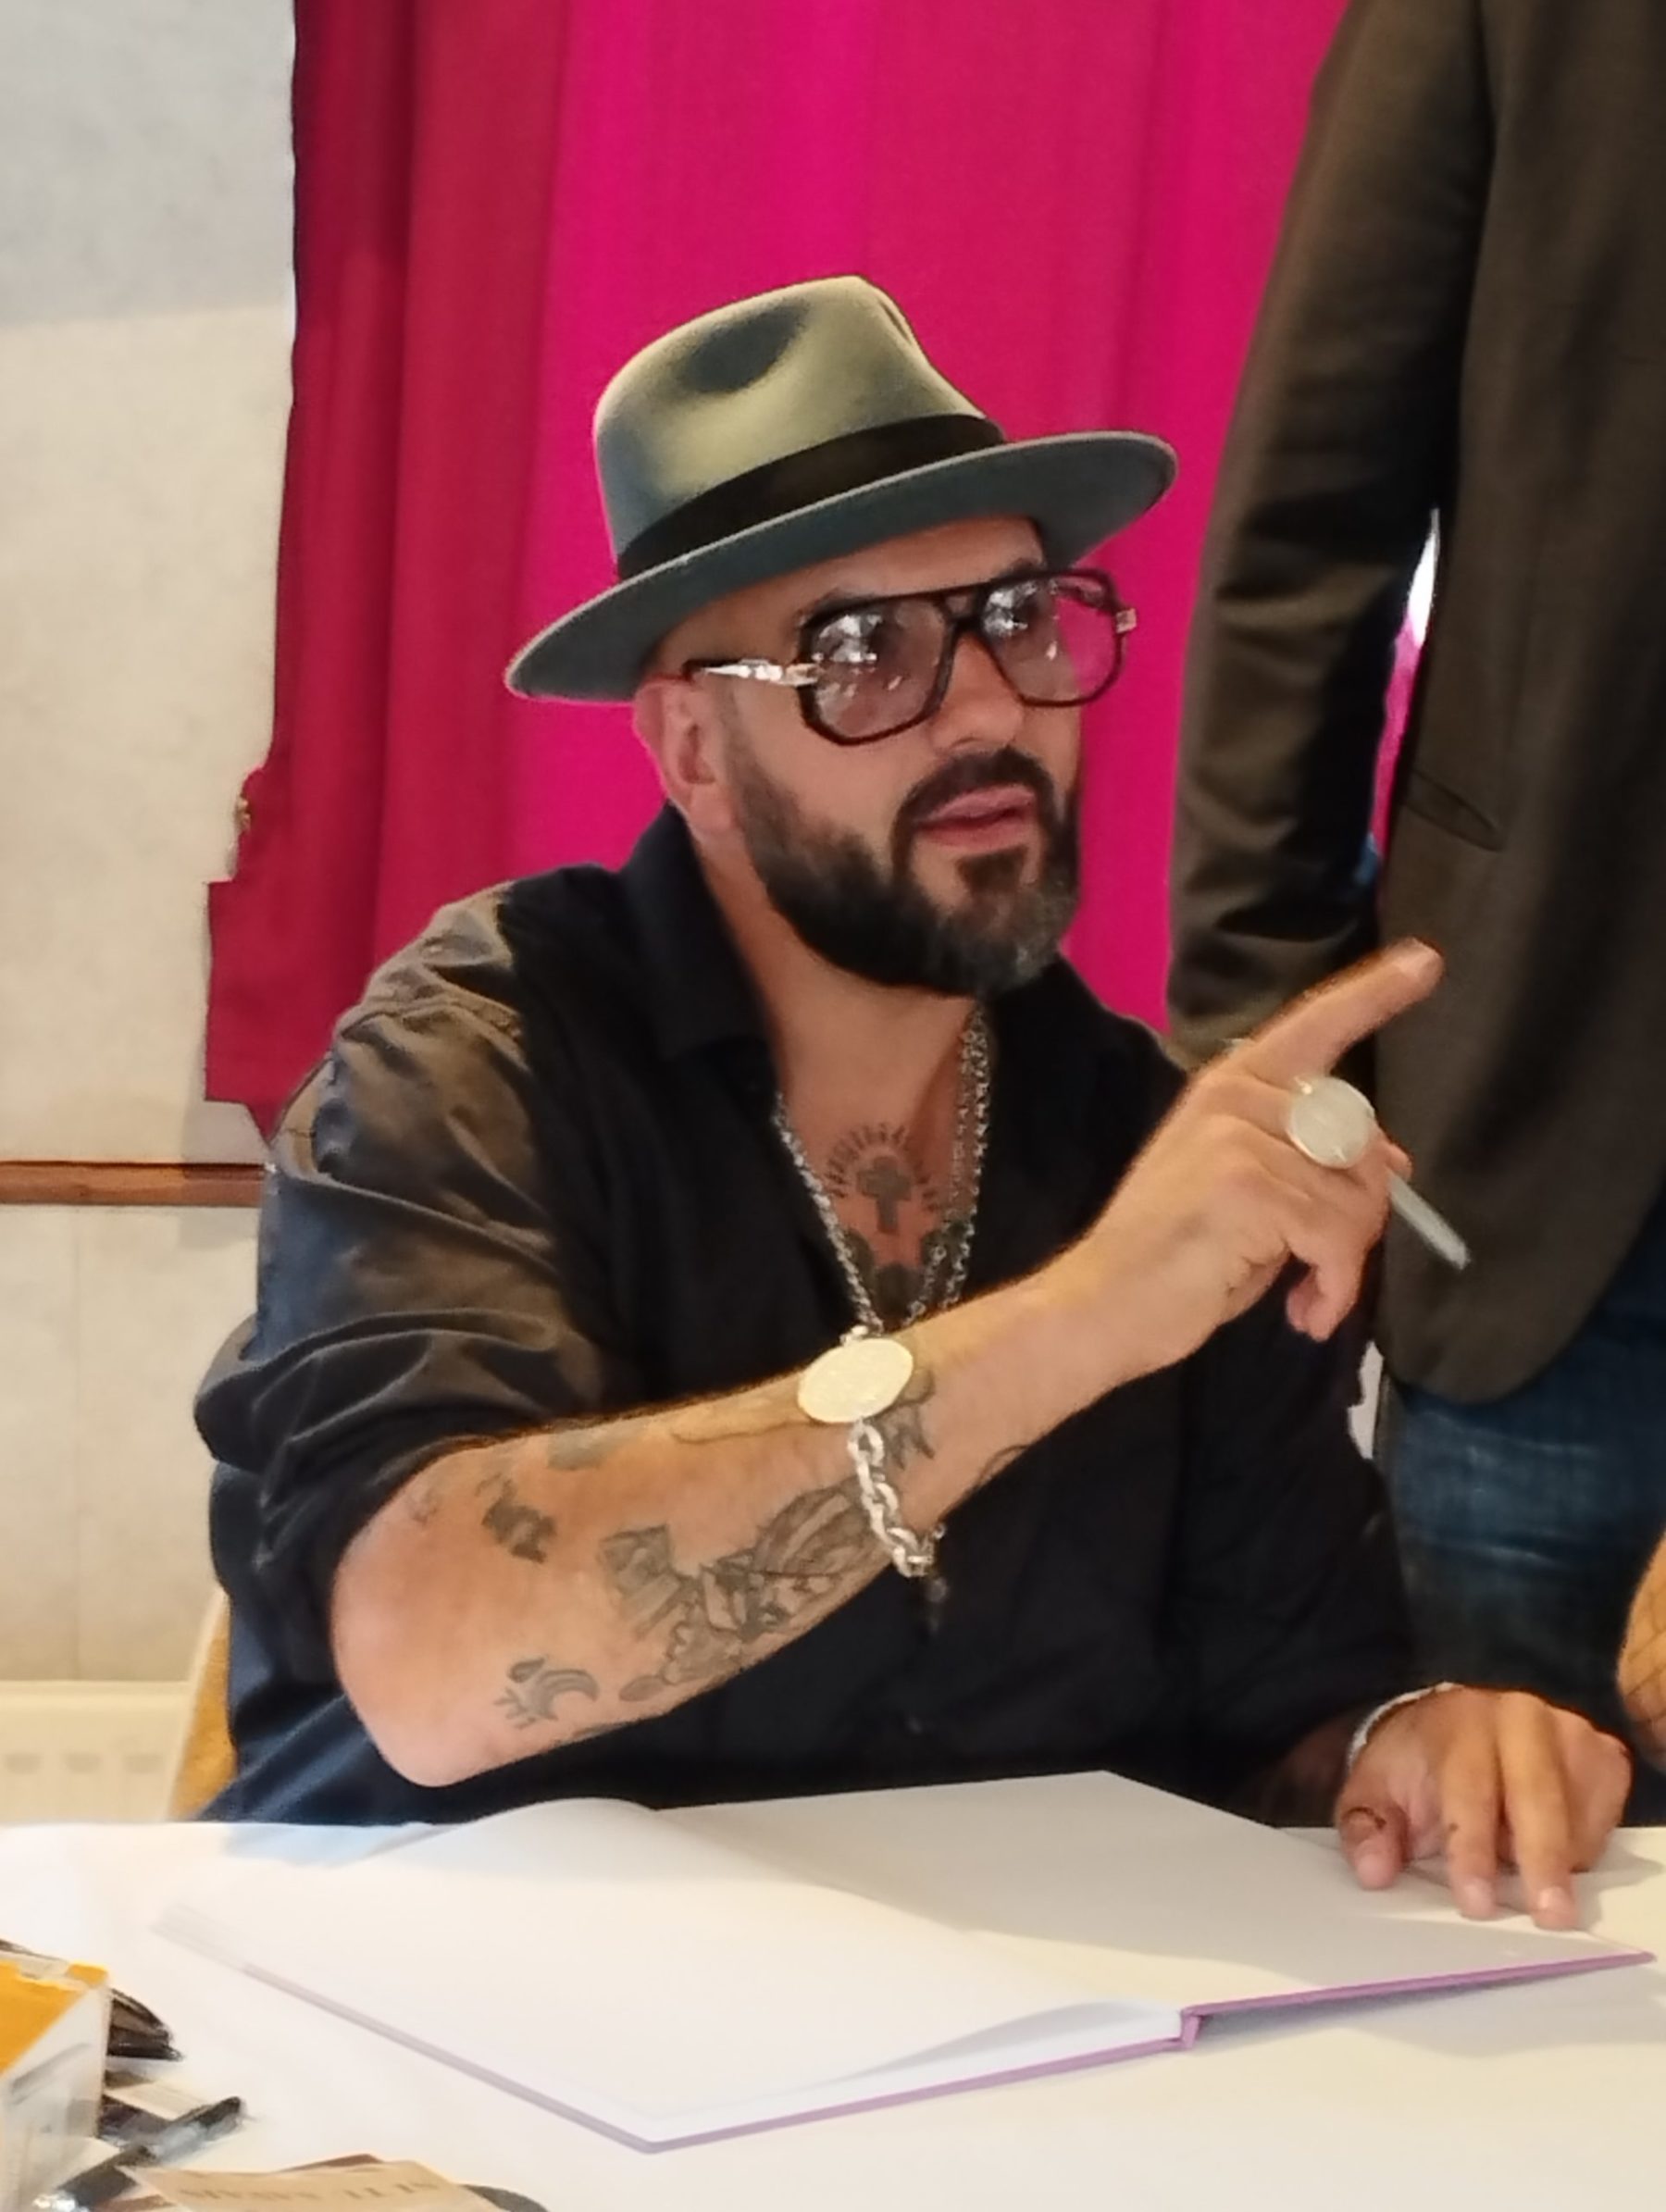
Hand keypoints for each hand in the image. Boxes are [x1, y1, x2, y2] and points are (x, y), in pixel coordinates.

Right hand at [1081, 940, 1440, 1377]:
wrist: (1101, 1303)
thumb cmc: (1178, 1257)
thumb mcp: (1252, 1195)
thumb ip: (1312, 1166)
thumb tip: (1394, 1166)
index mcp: (1235, 1083)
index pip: (1316, 1025)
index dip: (1375, 995)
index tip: (1427, 960)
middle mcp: (1238, 1093)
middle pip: (1362, 1139)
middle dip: (1363, 1214)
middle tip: (1323, 1265)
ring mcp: (1240, 1135)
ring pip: (1358, 1197)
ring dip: (1345, 1262)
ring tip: (1308, 1295)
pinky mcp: (1248, 1184)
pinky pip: (1338, 1236)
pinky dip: (1335, 1286)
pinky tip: (1306, 1312)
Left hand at [1336, 1687, 1631, 1928]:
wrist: (1452, 1724)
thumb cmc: (1416, 1766)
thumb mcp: (1375, 1793)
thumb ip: (1366, 1830)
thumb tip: (1374, 1870)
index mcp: (1458, 1720)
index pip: (1468, 1788)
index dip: (1471, 1848)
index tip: (1475, 1903)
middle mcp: (1519, 1716)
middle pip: (1538, 1796)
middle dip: (1542, 1859)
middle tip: (1548, 1917)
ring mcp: (1568, 1731)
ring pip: (1577, 1813)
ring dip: (1557, 1858)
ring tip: (1519, 1869)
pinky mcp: (1604, 1756)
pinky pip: (1605, 1817)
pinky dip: (1582, 1847)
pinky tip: (1549, 1845)